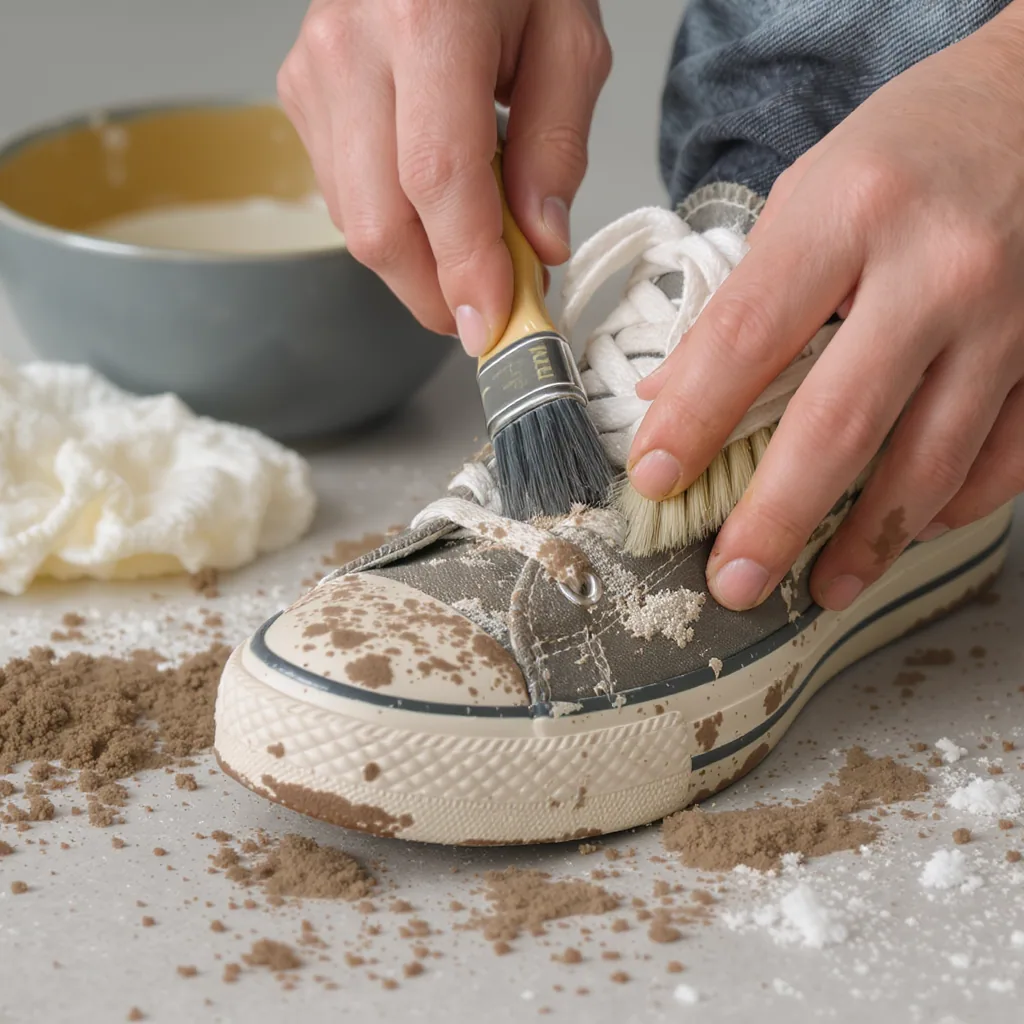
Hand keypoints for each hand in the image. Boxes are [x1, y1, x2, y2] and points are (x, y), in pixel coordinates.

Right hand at [278, 0, 610, 352]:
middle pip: (379, 224)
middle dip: (435, 292)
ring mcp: (315, 74)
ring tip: (475, 244)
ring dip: (419, 262)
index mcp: (427, 20)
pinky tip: (434, 202)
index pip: (437, 180)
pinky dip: (395, 224)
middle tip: (490, 307)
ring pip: (356, 223)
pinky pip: (344, 197)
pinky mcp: (301, 96)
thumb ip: (557, 144)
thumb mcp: (568, 35)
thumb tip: (539, 244)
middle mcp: (352, 49)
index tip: (492, 325)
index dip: (464, 268)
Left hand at [627, 5, 1023, 611]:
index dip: (691, 421)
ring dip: (868, 543)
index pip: (746, 339)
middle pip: (838, 424)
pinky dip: (952, 506)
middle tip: (732, 582)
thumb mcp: (807, 195)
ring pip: (930, 463)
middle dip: (775, 519)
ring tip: (820, 589)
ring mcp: (1008, 318)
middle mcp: (934, 270)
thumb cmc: (911, 147)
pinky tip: (908, 529)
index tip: (654, 479)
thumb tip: (671, 397)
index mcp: (848, 215)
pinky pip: (1005, 458)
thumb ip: (745, 299)